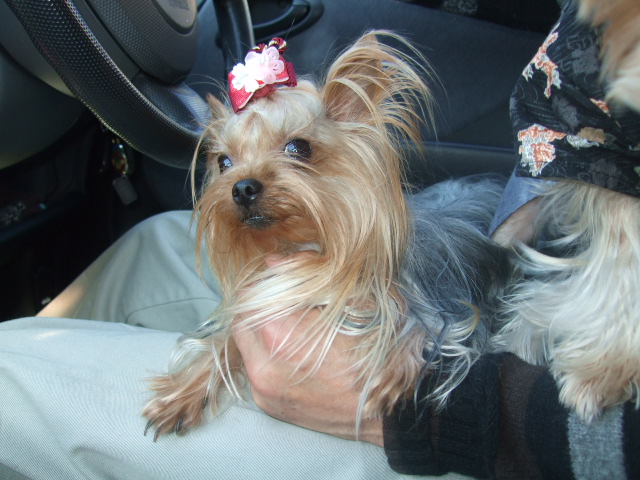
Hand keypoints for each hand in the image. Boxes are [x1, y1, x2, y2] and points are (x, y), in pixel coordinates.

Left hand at [231, 254, 383, 446]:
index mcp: (280, 334)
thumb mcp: (357, 296)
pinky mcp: (269, 406)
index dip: (265, 283)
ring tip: (293, 329)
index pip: (249, 294)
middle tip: (286, 304)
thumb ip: (307, 272)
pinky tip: (296, 354)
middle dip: (259, 307)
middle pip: (241, 320)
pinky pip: (256, 369)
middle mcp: (263, 365)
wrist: (395, 409)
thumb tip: (273, 261)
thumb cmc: (382, 351)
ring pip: (245, 346)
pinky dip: (268, 356)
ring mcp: (263, 390)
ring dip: (261, 332)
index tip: (282, 282)